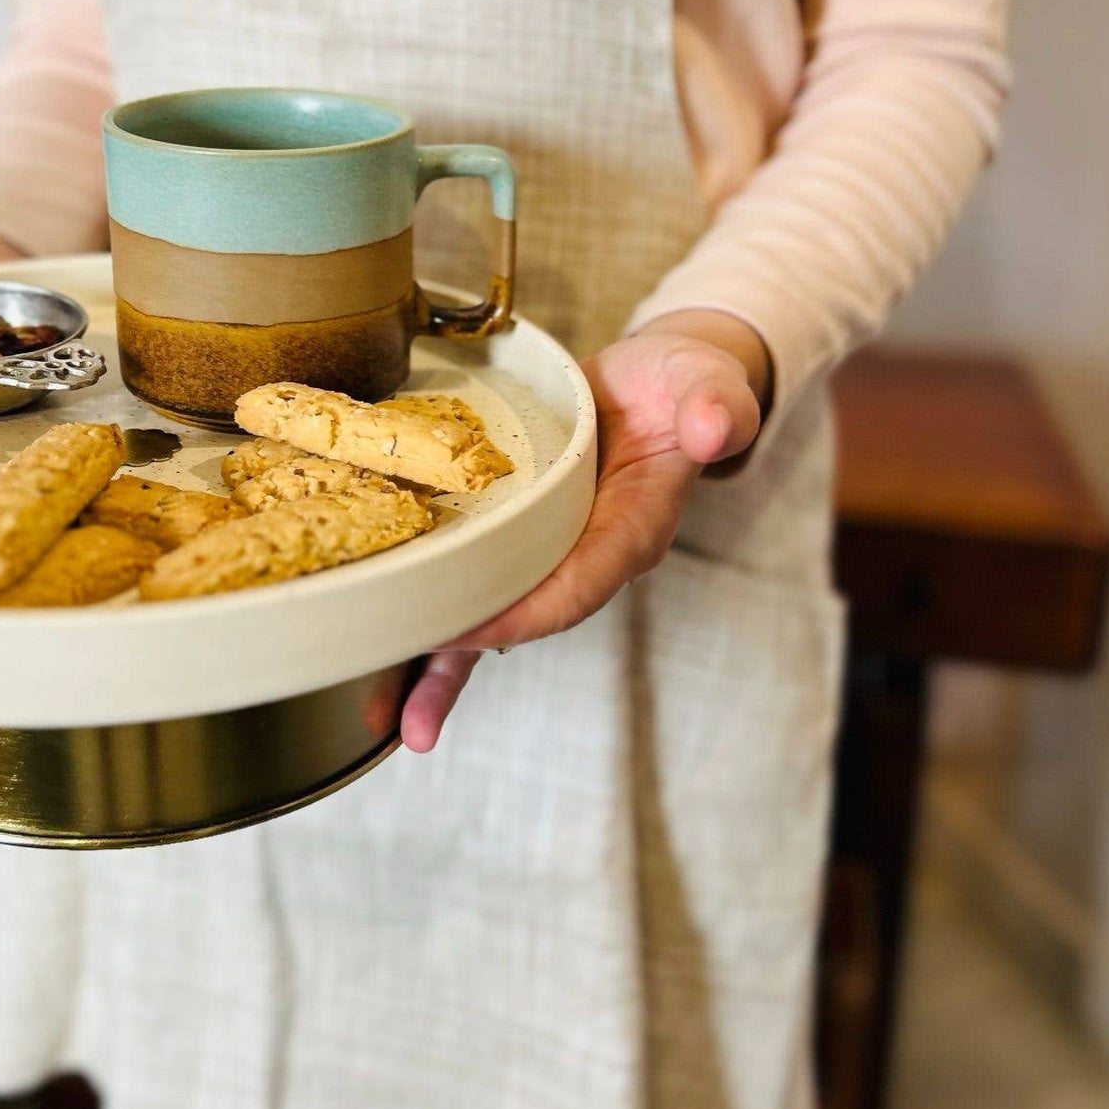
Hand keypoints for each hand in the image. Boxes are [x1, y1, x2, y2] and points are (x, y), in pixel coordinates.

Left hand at [399, 309, 768, 752]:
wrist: (660, 384)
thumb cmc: (684, 385)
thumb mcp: (708, 384)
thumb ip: (714, 407)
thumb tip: (708, 428)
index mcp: (635, 527)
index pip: (580, 583)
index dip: (527, 612)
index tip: (470, 632)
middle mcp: (590, 553)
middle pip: (526, 621)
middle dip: (468, 665)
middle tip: (414, 722)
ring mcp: (553, 550)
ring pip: (495, 619)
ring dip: (444, 669)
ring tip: (395, 724)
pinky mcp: (523, 536)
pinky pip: (476, 583)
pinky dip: (436, 615)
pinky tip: (393, 652)